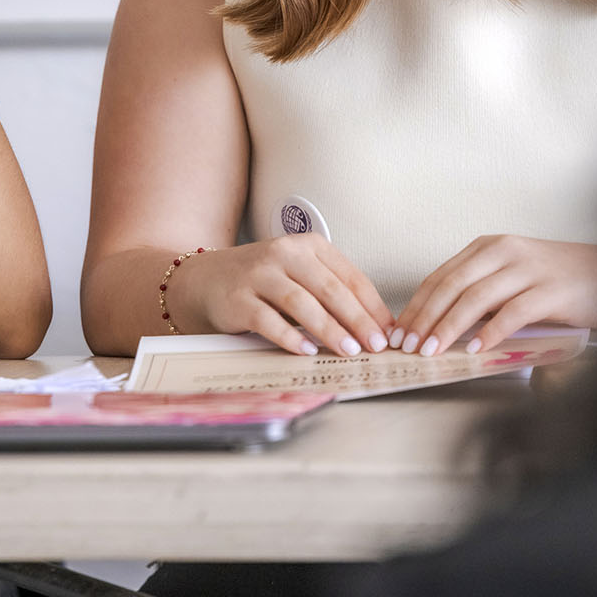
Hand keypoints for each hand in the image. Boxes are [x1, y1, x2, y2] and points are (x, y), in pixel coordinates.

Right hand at [166, 235, 393, 356]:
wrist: (207, 279)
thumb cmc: (265, 282)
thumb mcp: (300, 276)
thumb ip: (332, 294)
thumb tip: (375, 328)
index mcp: (308, 245)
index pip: (350, 276)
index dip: (372, 306)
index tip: (388, 332)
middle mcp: (284, 253)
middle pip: (329, 288)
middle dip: (356, 319)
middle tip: (374, 345)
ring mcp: (259, 274)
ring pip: (301, 302)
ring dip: (328, 329)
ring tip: (348, 350)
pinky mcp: (238, 298)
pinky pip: (268, 319)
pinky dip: (290, 337)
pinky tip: (307, 351)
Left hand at [393, 237, 596, 355]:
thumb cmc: (560, 281)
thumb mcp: (513, 278)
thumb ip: (482, 294)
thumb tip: (441, 327)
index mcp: (489, 247)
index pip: (441, 276)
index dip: (417, 305)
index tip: (399, 332)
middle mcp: (505, 251)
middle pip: (452, 285)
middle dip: (425, 318)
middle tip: (408, 346)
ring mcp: (529, 269)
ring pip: (476, 298)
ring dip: (449, 327)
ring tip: (432, 351)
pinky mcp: (551, 290)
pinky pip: (513, 312)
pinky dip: (491, 332)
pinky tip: (476, 350)